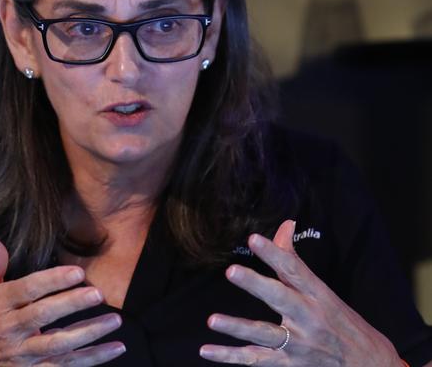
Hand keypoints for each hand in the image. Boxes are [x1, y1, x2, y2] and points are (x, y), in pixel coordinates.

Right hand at [0, 231, 124, 365]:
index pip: (28, 290)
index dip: (52, 281)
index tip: (77, 271)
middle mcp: (10, 329)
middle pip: (43, 316)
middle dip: (72, 305)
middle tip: (99, 294)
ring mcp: (21, 354)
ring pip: (58, 346)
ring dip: (88, 334)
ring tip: (114, 320)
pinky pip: (64, 366)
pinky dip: (91, 358)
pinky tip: (115, 348)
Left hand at [199, 220, 402, 365]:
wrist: (370, 365)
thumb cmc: (340, 320)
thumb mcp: (322, 290)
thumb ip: (294, 260)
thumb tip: (285, 224)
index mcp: (317, 294)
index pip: (294, 269)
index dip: (274, 253)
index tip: (254, 238)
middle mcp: (308, 317)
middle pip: (280, 298)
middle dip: (256, 284)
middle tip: (232, 271)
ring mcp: (299, 344)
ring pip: (265, 334)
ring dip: (238, 327)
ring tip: (213, 320)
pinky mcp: (289, 364)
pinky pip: (256, 360)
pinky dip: (230, 356)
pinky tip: (207, 350)